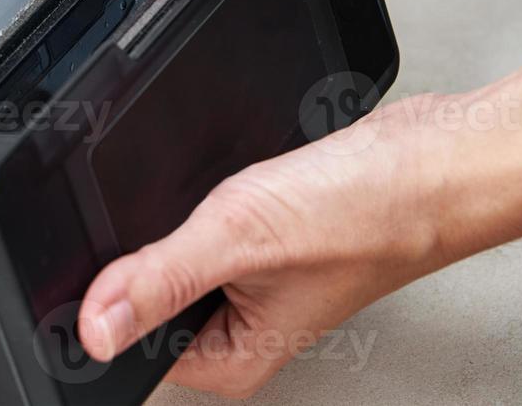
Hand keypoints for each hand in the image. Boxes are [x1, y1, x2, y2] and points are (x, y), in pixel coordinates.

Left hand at [74, 94, 449, 397]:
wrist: (429, 162)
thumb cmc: (365, 215)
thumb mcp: (239, 240)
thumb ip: (159, 279)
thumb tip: (92, 328)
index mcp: (229, 358)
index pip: (126, 347)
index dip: (94, 304)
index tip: (92, 262)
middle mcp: (235, 328)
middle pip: (140, 299)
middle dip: (137, 255)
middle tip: (179, 219)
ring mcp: (247, 282)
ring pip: (168, 257)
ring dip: (170, 224)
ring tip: (215, 203)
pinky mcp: (256, 240)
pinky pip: (199, 227)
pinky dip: (198, 202)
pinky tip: (224, 189)